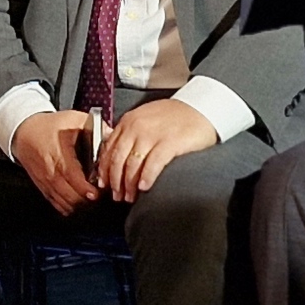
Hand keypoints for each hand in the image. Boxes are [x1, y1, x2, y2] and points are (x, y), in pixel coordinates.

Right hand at [11, 108, 99, 214]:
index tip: (96, 193)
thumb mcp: (73, 119)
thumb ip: (95, 127)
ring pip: (63, 202)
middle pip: (69, 195)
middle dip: (86, 200)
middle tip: (99, 196)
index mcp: (59, 154)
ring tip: (90, 200)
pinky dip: (68, 207)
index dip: (85, 188)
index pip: (71, 176)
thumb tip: (112, 136)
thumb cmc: (49, 126)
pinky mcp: (43, 187)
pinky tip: (77, 203)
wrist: (25, 133)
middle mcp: (51, 171)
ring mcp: (46, 181)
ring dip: (78, 205)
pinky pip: (56, 204)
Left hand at [93, 95, 215, 202]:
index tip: (104, 183)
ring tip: (130, 197)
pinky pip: (152, 164)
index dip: (104, 170)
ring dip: (128, 184)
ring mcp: (152, 135)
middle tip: (117, 195)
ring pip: (132, 164)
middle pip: (117, 160)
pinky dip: (146, 178)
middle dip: (115, 181)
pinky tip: (144, 187)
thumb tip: (113, 152)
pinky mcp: (169, 142)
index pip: (108, 149)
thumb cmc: (174, 116)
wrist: (201, 108)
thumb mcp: (144, 118)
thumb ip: (128, 132)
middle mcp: (136, 127)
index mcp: (128, 122)